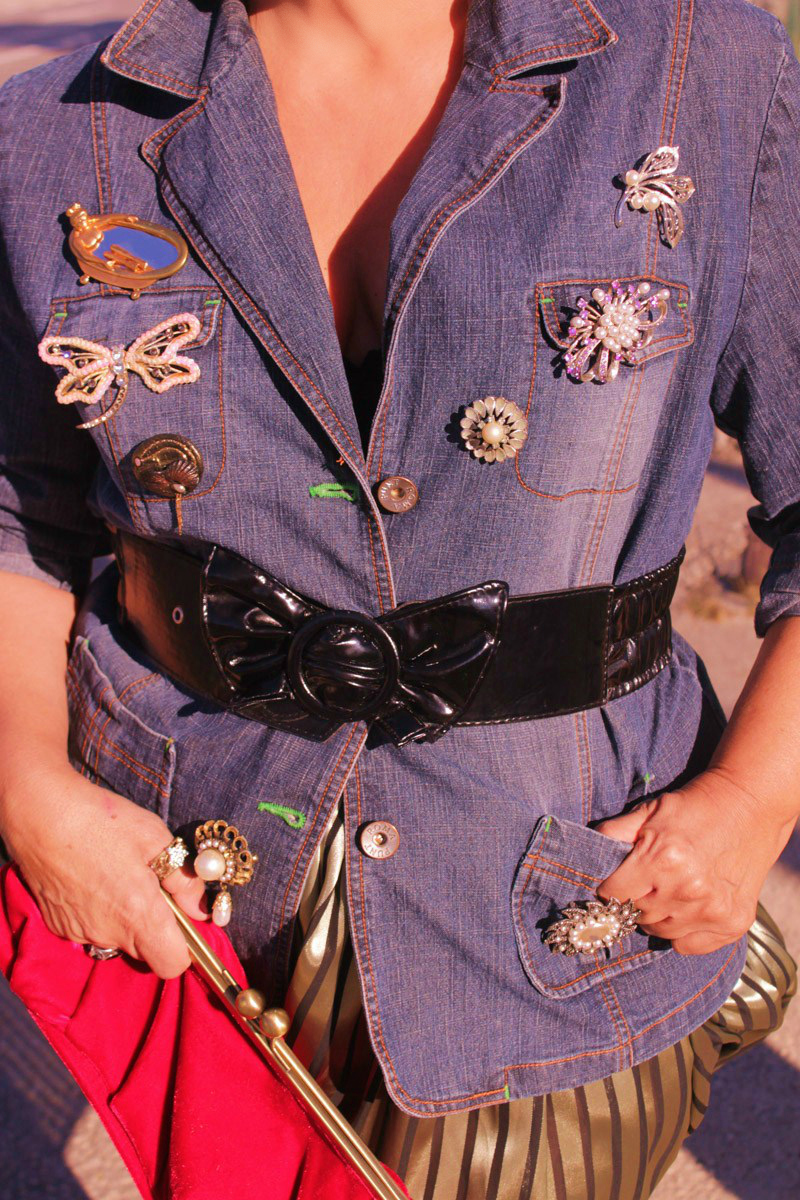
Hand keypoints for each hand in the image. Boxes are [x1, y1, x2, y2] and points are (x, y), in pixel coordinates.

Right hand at [0, 763, 206, 977]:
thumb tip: (201, 910)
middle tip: (151, 885)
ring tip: (117, 876)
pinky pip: (93, 930)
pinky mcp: (61, 927)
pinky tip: (93, 879)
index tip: (183, 920)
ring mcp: (81, 933)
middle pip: (146, 950)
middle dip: (155, 926)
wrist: (41, 816)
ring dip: (126, 919)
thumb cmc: (102, 821)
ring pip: (118, 939)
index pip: (172, 964)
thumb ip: (184, 880)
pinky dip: (99, 913)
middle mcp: (109, 933)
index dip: (184, 947)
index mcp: (138, 914)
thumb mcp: (156, 838)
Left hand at [595, 767, 794, 954]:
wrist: (748, 805)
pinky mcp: (733, 923)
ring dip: (658, 915)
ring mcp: (713, 910)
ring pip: (661, 931)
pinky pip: (688, 946)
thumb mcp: (649, 810)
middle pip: (636, 914)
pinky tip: (689, 905)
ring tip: (670, 889)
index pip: (613, 893)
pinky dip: (683, 931)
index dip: (611, 885)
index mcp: (662, 859)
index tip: (619, 878)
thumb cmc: (693, 807)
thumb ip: (613, 832)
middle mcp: (688, 890)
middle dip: (635, 899)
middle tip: (647, 881)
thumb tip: (584, 852)